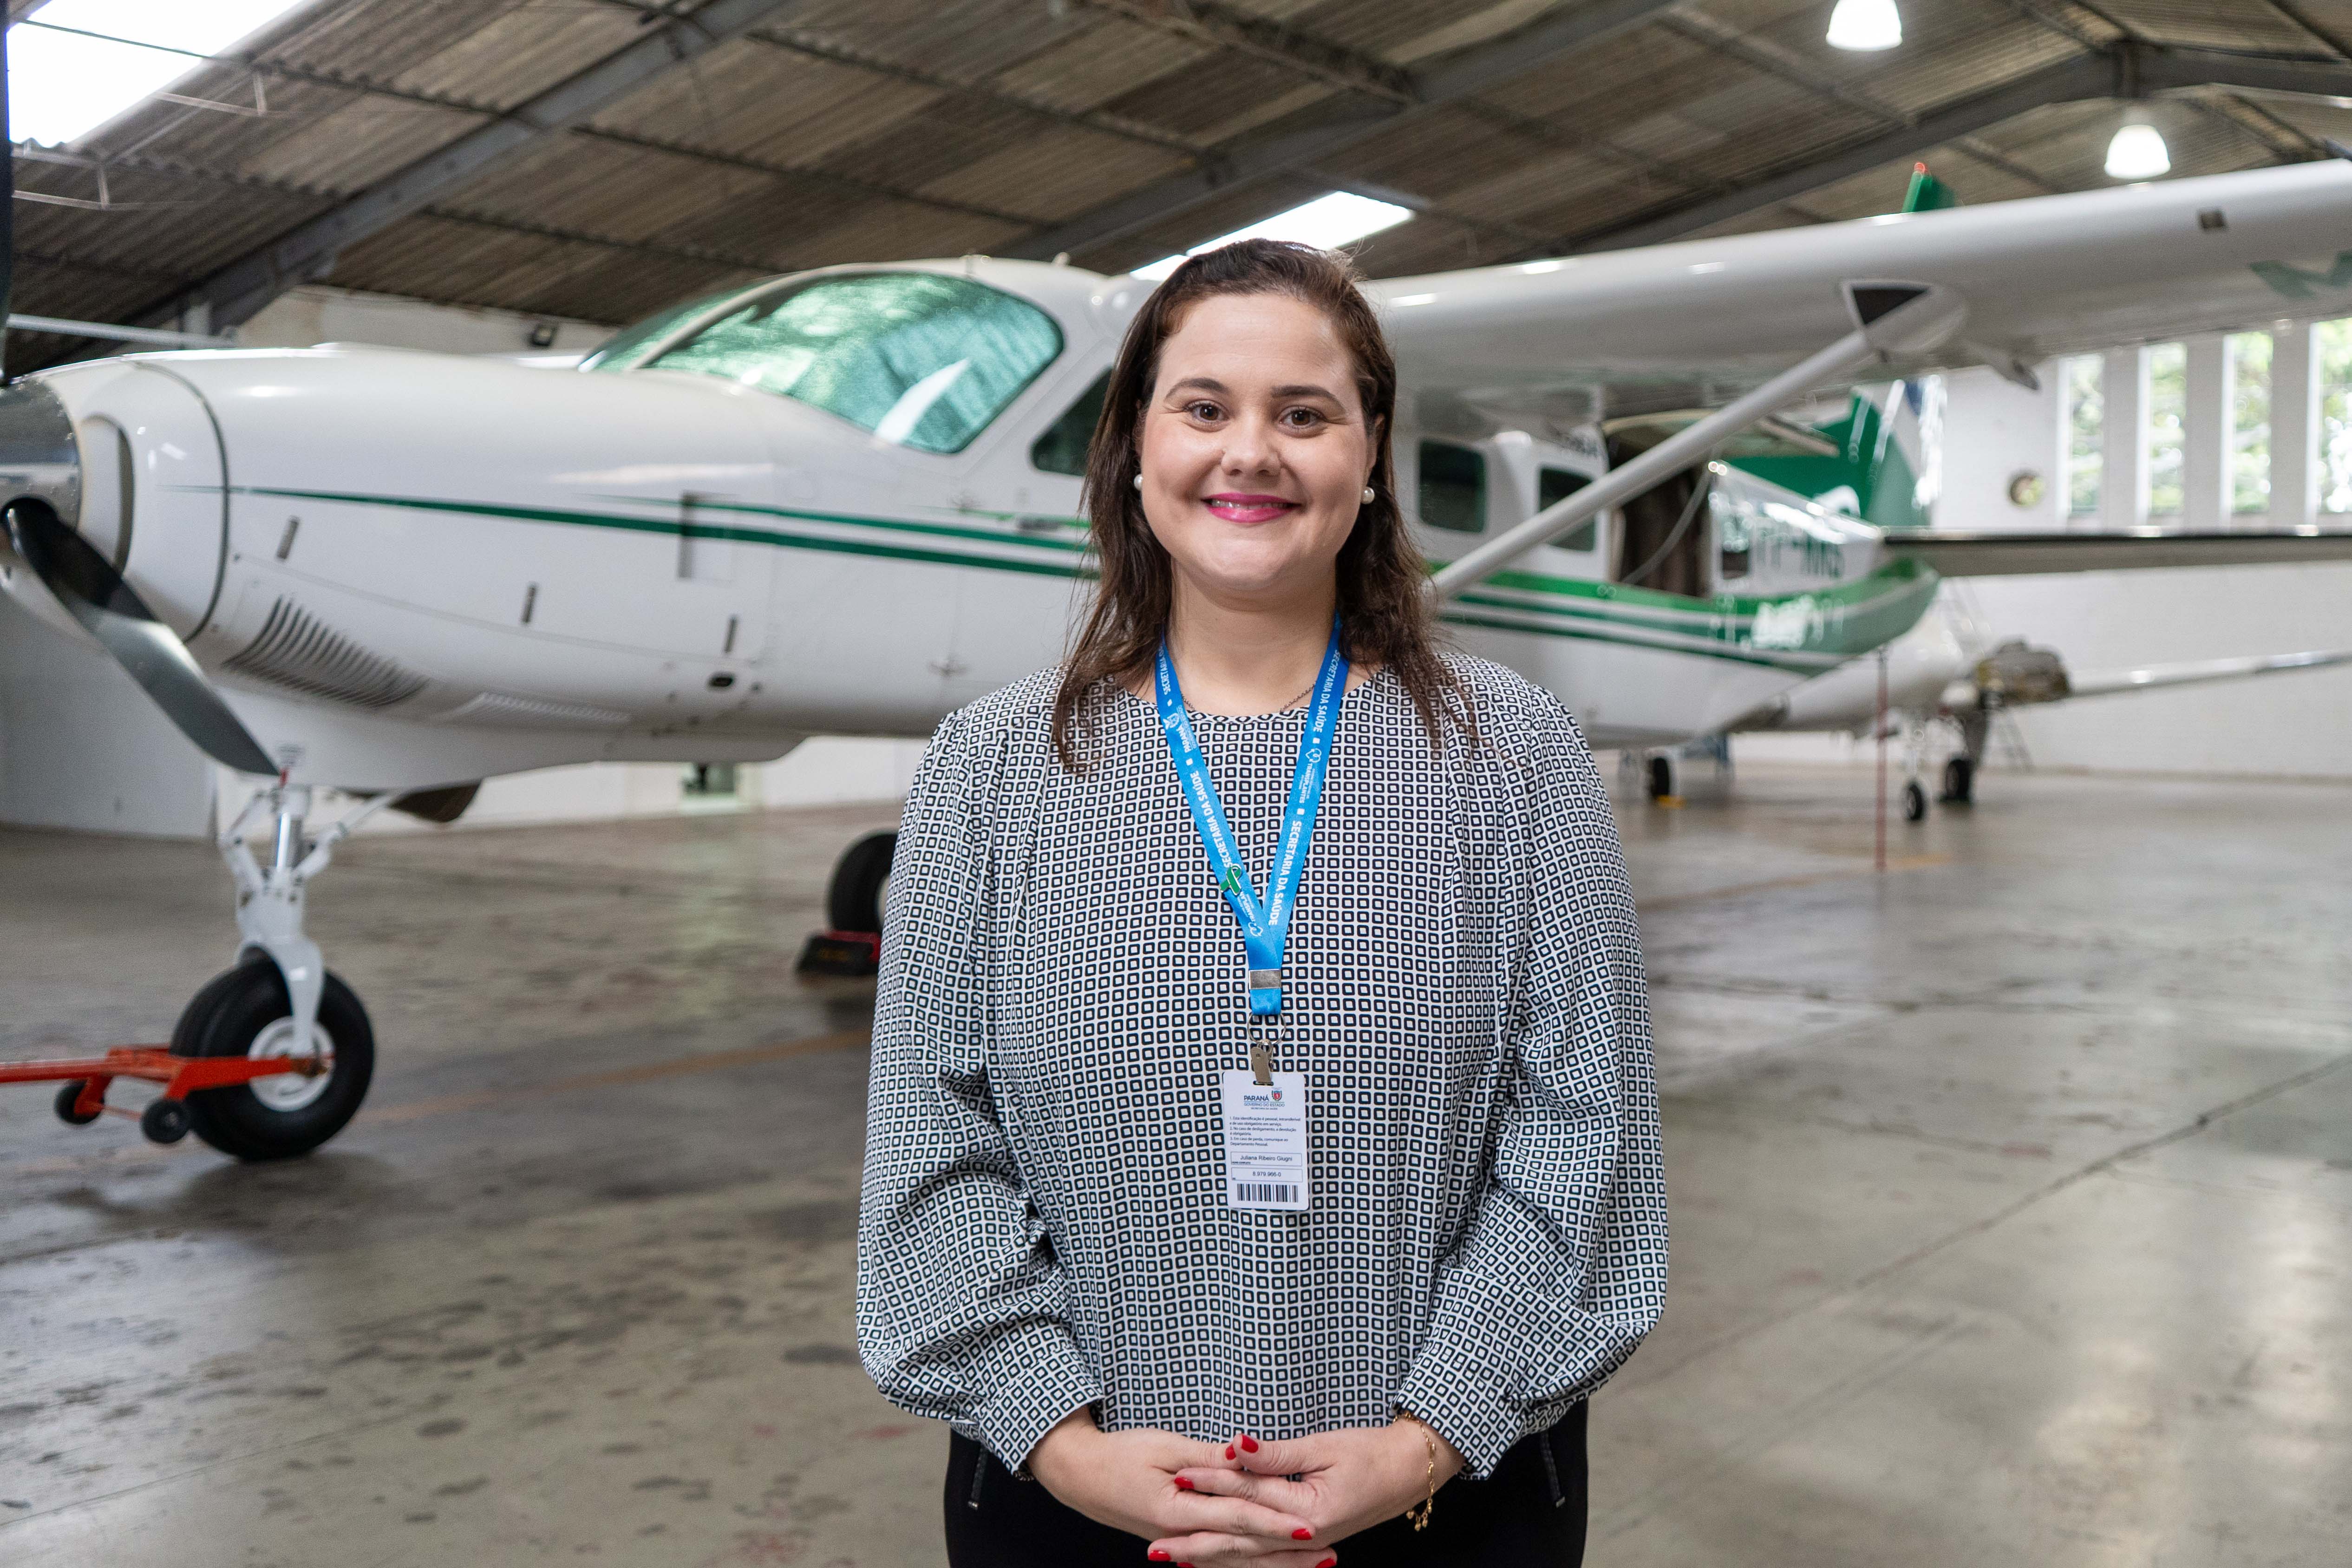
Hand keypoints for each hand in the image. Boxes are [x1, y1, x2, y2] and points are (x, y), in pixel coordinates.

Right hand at [1027, 1408, 1327, 1565]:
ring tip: (1316, 1565)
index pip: (1239, 1517)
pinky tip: (1272, 1566)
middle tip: (1329, 1556)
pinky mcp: (1180, 1540)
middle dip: (1288, 1554)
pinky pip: (1221, 1558)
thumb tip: (1244, 1456)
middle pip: (1244, 1548)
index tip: (1312, 1528)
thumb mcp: (1164, 1446)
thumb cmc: (1120, 1453)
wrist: (1080, 1474)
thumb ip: (1208, 1459)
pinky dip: (1250, 1564)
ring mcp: (1180, 1542)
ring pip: (1237, 1560)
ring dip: (1276, 1564)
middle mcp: (1182, 1535)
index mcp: (1178, 1510)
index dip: (1276, 1523)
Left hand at [1160, 1419, 1464, 1562]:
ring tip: (1172, 1558)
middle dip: (1196, 1543)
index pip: (1247, 1497)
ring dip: (1209, 1556)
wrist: (1411, 1471)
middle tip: (1155, 1548)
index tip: (1175, 1478)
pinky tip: (1211, 1559)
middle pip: (1240, 1540)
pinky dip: (1235, 1558)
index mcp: (1309, 1513)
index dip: (1210, 1485)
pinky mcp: (1308, 1540)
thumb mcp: (1323, 1447)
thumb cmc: (1371, 1453)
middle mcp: (1305, 1537)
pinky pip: (1264, 1555)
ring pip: (1249, 1554)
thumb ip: (1274, 1455)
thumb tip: (1233, 1448)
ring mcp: (1307, 1543)